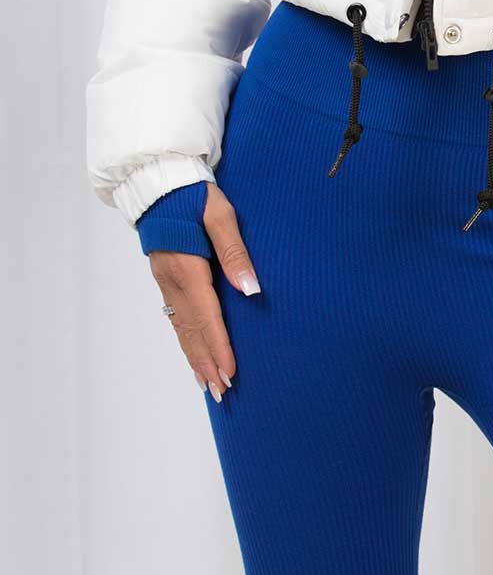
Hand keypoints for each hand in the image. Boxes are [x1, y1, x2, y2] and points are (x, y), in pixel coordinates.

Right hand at [148, 182, 260, 402]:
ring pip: (181, 328)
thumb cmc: (195, 195)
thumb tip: (250, 289)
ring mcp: (165, 282)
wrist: (160, 182)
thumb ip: (235, 252)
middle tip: (222, 392)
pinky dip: (185, 341)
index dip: (219, 347)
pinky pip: (176, 318)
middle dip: (207, 362)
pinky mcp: (165, 279)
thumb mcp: (220, 215)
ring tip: (208, 385)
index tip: (230, 371)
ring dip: (195, 358)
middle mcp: (172, 282)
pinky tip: (193, 354)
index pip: (207, 317)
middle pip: (192, 331)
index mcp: (188, 268)